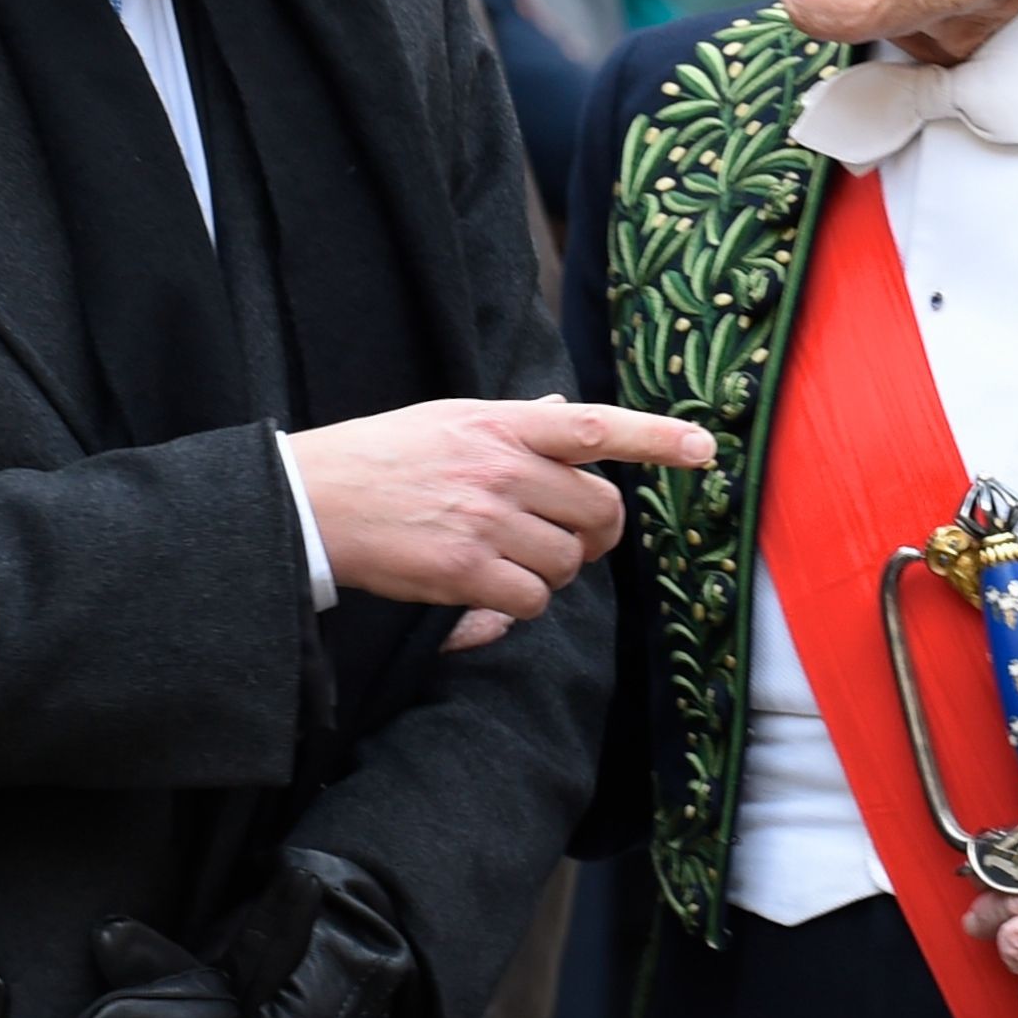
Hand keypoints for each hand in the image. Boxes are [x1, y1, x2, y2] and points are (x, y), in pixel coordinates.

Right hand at [284, 397, 712, 619]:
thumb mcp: (450, 419)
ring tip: (510, 561)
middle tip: (569, 540)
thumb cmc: (383, 457)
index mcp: (503, 423)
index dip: (656, 437)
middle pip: (597, 511)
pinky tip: (488, 596)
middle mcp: (502, 468)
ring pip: (568, 563)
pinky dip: (519, 607)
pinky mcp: (464, 572)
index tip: (704, 448)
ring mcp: (485, 520)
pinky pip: (531, 601)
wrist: (313, 500)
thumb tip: (565, 410)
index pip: (596, 426)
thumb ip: (516, 422)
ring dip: (552, 573)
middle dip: (595, 534)